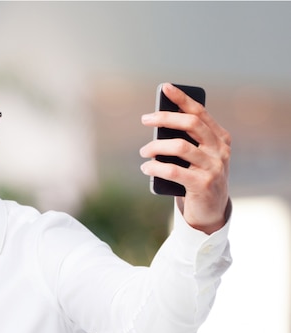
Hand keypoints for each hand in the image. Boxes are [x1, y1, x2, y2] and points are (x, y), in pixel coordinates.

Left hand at [140, 83, 231, 233]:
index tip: (165, 88)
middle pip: (190, 124)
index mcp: (220, 139)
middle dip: (165, 118)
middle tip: (145, 119)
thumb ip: (186, 143)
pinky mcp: (203, 184)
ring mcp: (213, 167)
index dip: (182, 99)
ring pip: (180, 147)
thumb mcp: (196, 159)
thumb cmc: (198, 179)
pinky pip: (174, 171)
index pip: (200, 113)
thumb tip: (158, 129)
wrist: (210, 212)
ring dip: (156, 147)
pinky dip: (156, 167)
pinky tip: (146, 168)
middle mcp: (220, 150)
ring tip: (143, 151)